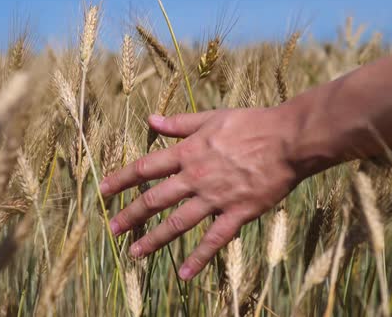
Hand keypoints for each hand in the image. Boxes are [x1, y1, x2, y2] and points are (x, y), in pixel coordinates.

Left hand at [100, 106, 307, 279]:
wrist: (288, 140)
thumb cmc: (251, 124)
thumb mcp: (211, 117)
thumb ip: (179, 123)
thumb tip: (150, 119)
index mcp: (188, 153)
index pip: (145, 168)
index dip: (121, 180)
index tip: (103, 190)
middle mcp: (195, 178)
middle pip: (154, 200)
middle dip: (130, 215)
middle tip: (113, 229)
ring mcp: (215, 198)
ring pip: (177, 223)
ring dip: (154, 240)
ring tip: (135, 253)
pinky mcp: (237, 214)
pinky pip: (214, 240)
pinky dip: (198, 258)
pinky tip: (183, 274)